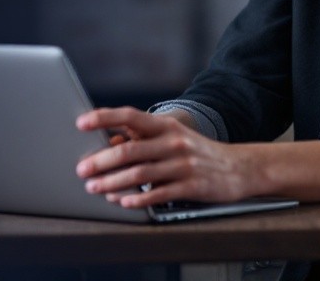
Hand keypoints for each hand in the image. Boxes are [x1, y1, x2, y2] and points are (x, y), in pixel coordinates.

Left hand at [75, 106, 258, 208]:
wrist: (238, 167)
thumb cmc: (198, 152)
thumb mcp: (174, 137)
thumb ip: (145, 138)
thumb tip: (111, 142)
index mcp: (166, 126)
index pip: (131, 116)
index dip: (104, 117)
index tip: (81, 123)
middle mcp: (173, 142)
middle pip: (130, 150)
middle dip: (101, 160)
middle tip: (81, 169)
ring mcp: (182, 164)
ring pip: (140, 174)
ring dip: (113, 183)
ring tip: (95, 188)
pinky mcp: (191, 186)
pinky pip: (158, 194)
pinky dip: (138, 199)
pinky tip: (123, 202)